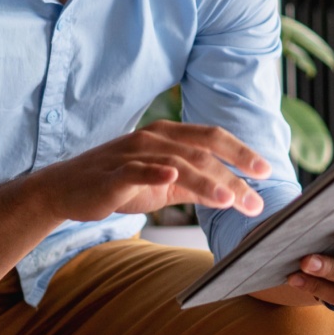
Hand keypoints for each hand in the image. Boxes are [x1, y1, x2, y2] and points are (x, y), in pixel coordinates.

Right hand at [36, 120, 270, 222]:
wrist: (67, 190)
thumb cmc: (119, 184)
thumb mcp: (164, 184)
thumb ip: (196, 185)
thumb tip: (234, 193)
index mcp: (169, 135)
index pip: (213, 137)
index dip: (241, 152)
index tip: (266, 170)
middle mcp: (154, 137)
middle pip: (202, 150)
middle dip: (234, 173)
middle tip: (258, 196)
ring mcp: (133, 153)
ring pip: (178, 162)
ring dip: (207, 181)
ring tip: (230, 199)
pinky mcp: (113, 173)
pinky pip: (138, 169)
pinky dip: (156, 171)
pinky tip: (173, 175)